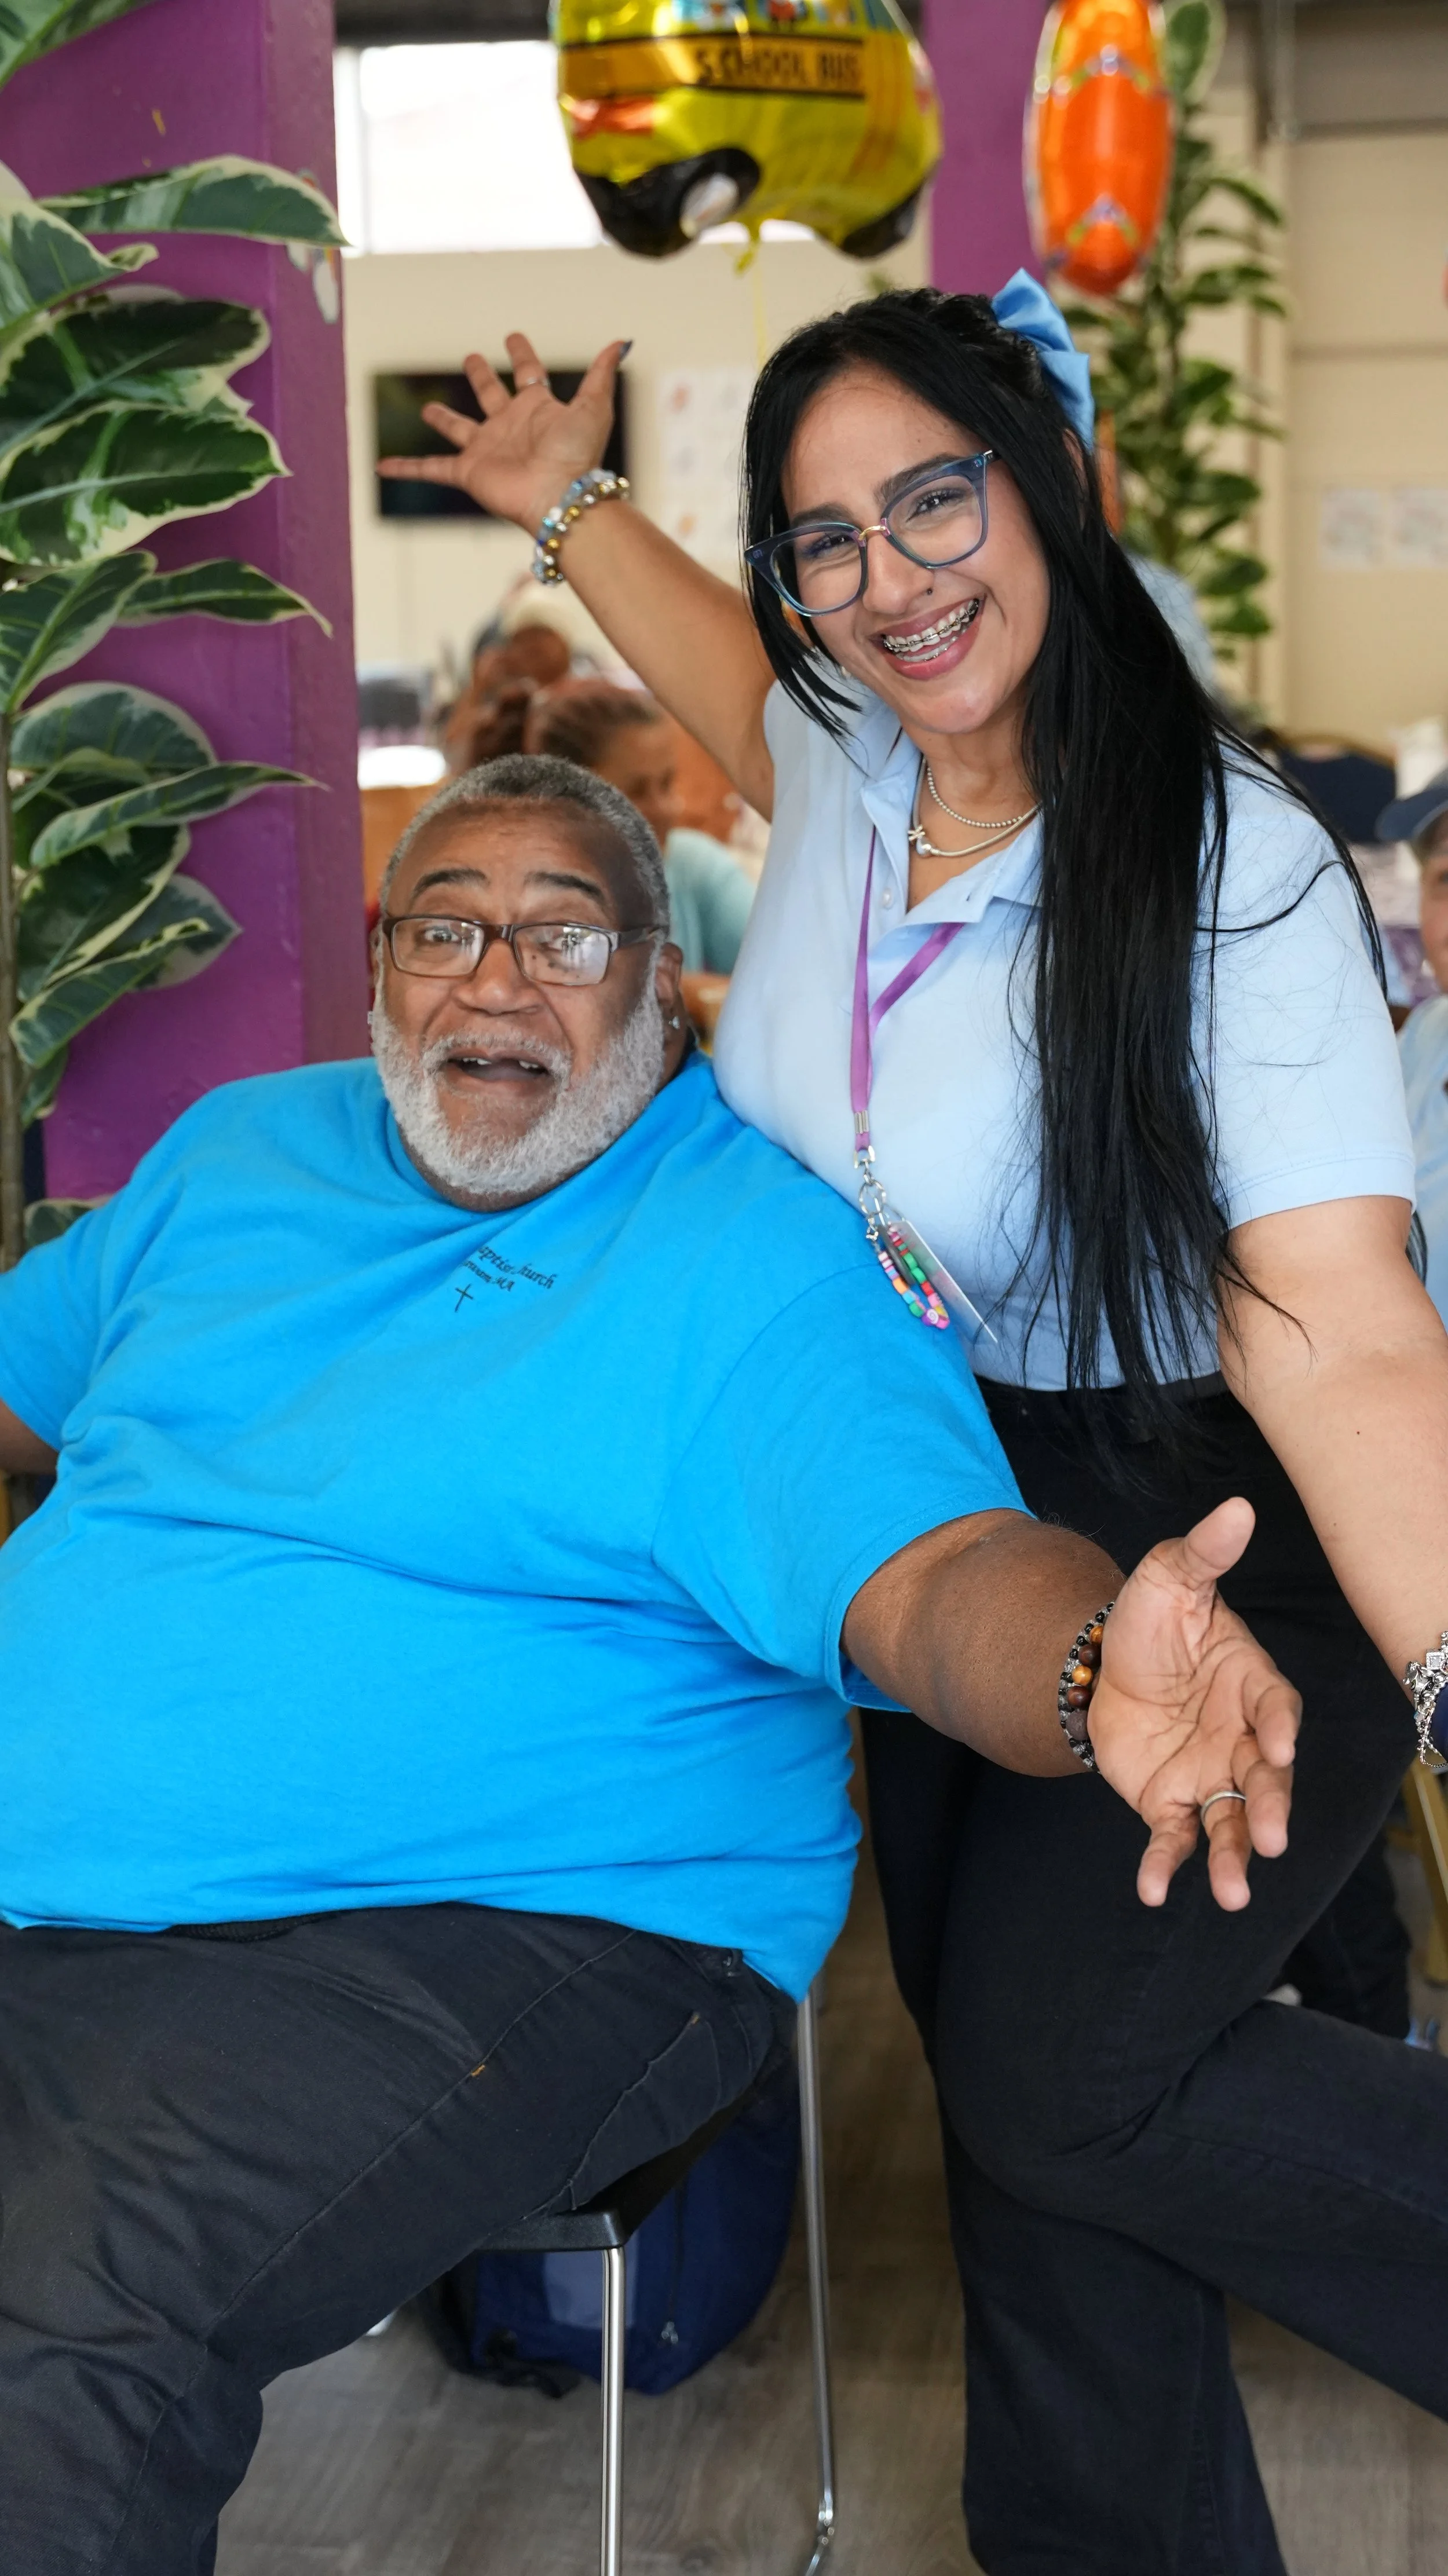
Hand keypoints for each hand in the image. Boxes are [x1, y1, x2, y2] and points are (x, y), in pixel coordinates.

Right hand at [376, 332, 626, 533]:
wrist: (559, 496)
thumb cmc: (578, 456)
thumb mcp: (593, 407)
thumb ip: (601, 374)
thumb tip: (620, 342)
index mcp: (537, 409)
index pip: (528, 373)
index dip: (522, 354)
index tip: (513, 337)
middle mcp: (510, 427)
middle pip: (491, 395)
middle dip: (481, 376)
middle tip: (471, 358)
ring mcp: (487, 449)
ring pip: (459, 428)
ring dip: (444, 417)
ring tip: (427, 408)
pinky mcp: (468, 471)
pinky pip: (430, 468)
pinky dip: (406, 468)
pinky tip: (383, 466)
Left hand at [1087, 1497, 1298, 1912]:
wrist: (1101, 1664)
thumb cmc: (1150, 1620)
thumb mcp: (1169, 1577)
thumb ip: (1204, 1552)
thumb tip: (1238, 1507)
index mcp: (1252, 1685)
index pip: (1277, 1709)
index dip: (1280, 1729)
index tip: (1279, 1748)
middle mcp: (1243, 1739)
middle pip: (1265, 1779)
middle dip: (1268, 1808)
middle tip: (1270, 1840)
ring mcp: (1210, 1776)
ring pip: (1230, 1822)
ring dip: (1231, 1858)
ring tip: (1231, 1892)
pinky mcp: (1170, 1802)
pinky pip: (1173, 1838)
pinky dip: (1165, 1866)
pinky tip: (1154, 1892)